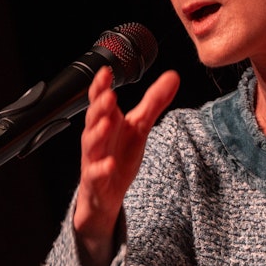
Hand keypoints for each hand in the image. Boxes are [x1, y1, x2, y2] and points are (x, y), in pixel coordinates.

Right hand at [73, 66, 179, 265]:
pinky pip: (96, 174)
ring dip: (97, 133)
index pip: (100, 100)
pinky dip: (101, 169)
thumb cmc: (119, 154)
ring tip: (107, 124)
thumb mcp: (140, 127)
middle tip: (109, 95)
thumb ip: (154, 102)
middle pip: (94, 119)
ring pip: (91, 144)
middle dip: (99, 106)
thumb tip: (173, 76)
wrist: (106, 194)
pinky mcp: (96, 180)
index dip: (101, 86)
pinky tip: (109, 164)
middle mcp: (97, 138)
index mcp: (106, 122)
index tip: (106, 71)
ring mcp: (94, 159)